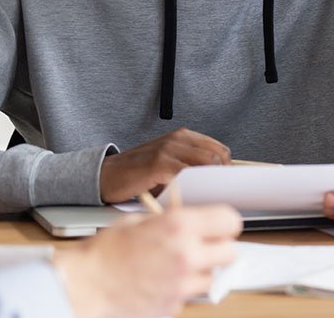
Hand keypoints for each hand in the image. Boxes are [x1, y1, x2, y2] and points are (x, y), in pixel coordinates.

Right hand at [53, 204, 240, 317]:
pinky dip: (181, 290)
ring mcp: (181, 283)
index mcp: (179, 226)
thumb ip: (170, 221)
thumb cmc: (104, 252)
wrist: (83, 285)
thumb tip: (191, 222)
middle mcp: (186, 254)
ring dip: (200, 272)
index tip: (219, 227)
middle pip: (230, 252)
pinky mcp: (173, 305)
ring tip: (176, 267)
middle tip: (201, 248)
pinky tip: (161, 283)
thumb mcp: (138, 222)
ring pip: (212, 277)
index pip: (230, 221)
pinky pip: (190, 296)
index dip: (225, 224)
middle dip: (218, 249)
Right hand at [99, 128, 229, 202]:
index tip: (227, 185)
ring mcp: (168, 149)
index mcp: (183, 136)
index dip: (226, 168)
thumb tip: (216, 185)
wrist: (106, 175)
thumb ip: (190, 168)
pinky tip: (189, 197)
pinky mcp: (158, 163)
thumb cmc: (138, 174)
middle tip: (220, 194)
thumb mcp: (168, 165)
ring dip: (210, 182)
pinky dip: (192, 186)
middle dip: (222, 176)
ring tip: (207, 197)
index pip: (220, 149)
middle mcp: (178, 139)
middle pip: (217, 155)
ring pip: (205, 163)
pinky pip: (185, 173)